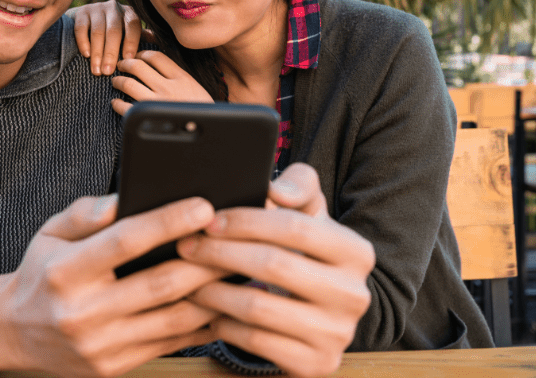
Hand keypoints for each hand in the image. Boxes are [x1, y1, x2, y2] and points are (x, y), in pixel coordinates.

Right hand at [0, 195, 227, 377]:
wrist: (15, 332)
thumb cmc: (42, 273)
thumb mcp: (51, 232)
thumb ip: (87, 212)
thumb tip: (124, 196)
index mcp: (66, 272)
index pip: (125, 241)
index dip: (168, 221)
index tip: (203, 205)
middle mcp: (82, 313)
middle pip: (160, 283)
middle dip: (205, 259)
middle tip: (235, 237)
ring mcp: (100, 346)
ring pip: (173, 319)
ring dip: (211, 292)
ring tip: (237, 268)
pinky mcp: (114, 368)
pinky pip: (170, 344)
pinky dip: (200, 323)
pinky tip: (219, 302)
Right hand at [71, 0, 145, 75]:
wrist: (89, 19)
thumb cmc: (116, 32)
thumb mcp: (130, 32)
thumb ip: (143, 37)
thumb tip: (166, 45)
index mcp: (130, 13)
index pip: (133, 25)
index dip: (131, 42)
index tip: (128, 59)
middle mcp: (114, 7)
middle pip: (114, 30)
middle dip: (111, 53)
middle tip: (108, 72)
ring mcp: (96, 8)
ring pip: (98, 31)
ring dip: (97, 53)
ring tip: (96, 70)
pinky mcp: (81, 12)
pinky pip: (81, 28)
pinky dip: (84, 42)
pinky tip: (86, 55)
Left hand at [111, 50, 213, 115]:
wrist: (208, 133)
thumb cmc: (201, 112)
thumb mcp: (195, 88)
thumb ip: (179, 77)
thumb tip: (161, 65)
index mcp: (181, 78)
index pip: (156, 57)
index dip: (142, 54)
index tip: (137, 56)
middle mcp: (168, 87)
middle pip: (138, 66)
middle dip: (126, 63)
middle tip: (121, 65)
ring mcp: (156, 103)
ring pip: (129, 84)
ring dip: (118, 81)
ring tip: (116, 81)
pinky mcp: (148, 119)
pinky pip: (125, 107)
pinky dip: (117, 104)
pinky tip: (116, 103)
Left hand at [177, 164, 374, 377]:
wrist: (324, 309)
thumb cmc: (304, 249)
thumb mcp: (309, 211)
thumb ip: (297, 185)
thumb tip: (276, 191)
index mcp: (356, 251)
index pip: (295, 227)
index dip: (246, 221)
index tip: (209, 220)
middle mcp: (354, 295)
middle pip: (274, 265)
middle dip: (221, 253)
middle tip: (187, 247)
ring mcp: (337, 335)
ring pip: (259, 307)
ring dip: (214, 290)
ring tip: (189, 277)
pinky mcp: (316, 365)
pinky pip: (256, 342)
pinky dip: (224, 323)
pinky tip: (209, 309)